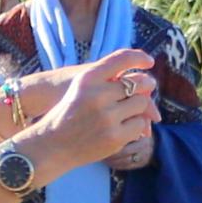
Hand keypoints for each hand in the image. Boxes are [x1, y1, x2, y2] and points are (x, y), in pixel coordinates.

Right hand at [17, 46, 156, 177]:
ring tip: (131, 110)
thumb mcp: (80, 88)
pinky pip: (139, 125)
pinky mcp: (114, 137)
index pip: (121, 59)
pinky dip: (136, 125)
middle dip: (145, 85)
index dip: (138, 57)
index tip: (149, 62)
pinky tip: (125, 126)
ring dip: (140, 107)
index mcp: (88, 79)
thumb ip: (107, 80)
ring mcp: (107, 117)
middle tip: (147, 87)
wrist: (51, 145)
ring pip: (142, 104)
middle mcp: (98, 95)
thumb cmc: (69, 114)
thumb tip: (150, 83)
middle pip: (137, 82)